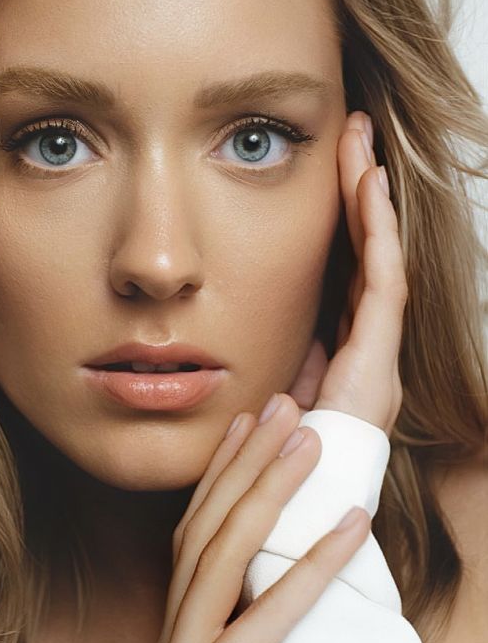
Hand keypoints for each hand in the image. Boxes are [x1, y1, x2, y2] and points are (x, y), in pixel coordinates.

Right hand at [146, 399, 370, 642]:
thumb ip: (263, 616)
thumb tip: (298, 542)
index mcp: (175, 637)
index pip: (195, 536)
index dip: (223, 474)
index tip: (252, 420)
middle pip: (204, 535)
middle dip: (246, 464)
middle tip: (285, 406)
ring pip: (221, 560)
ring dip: (270, 491)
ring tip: (310, 440)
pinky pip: (265, 618)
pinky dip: (311, 566)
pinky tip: (349, 524)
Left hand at [288, 111, 407, 435]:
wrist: (292, 510)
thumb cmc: (280, 457)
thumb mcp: (277, 388)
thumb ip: (283, 352)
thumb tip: (261, 312)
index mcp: (345, 350)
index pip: (348, 266)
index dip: (344, 216)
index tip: (333, 165)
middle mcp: (369, 345)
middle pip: (367, 251)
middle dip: (361, 191)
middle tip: (354, 133)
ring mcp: (378, 352)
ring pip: (379, 257)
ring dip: (369, 199)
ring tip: (360, 144)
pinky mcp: (376, 360)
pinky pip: (381, 283)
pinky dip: (376, 234)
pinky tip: (369, 188)